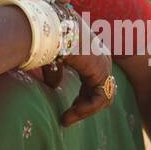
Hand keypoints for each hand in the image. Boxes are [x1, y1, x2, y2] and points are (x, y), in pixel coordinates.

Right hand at [39, 0, 114, 126]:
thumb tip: (52, 85)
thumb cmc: (46, 38)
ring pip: (102, 98)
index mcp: (91, 53)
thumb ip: (55, 72)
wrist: (49, 29)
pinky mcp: (102, 72)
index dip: (82, 98)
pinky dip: (86, 110)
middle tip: (66, 118)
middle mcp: (101, 58)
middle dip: (84, 107)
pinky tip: (69, 115)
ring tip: (66, 120)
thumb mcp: (50, 58)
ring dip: (84, 112)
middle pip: (100, 91)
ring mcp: (104, 64)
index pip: (94, 81)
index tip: (67, 111)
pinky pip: (100, 99)